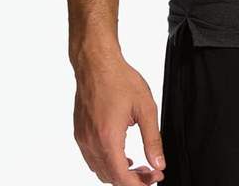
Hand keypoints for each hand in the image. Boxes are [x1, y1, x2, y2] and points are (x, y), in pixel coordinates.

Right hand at [72, 51, 165, 183]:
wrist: (97, 64)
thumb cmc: (120, 80)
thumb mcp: (145, 108)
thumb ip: (152, 139)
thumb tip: (158, 163)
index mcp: (108, 138)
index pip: (121, 178)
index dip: (139, 184)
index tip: (155, 178)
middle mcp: (91, 143)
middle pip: (110, 178)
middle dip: (132, 180)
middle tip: (151, 173)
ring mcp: (83, 139)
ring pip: (99, 171)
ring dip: (119, 174)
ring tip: (138, 165)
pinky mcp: (79, 133)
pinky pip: (92, 159)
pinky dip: (107, 163)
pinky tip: (122, 155)